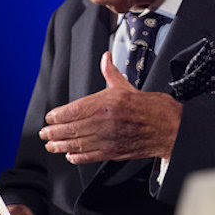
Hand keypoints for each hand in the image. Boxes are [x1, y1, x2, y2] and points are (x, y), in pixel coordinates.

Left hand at [39, 51, 182, 162]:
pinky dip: (78, 156)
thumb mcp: (127, 86)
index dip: (58, 115)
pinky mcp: (114, 152)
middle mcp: (106, 121)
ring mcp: (109, 138)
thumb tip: (106, 58)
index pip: (75, 110)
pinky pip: (90, 155)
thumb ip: (111, 73)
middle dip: (54, 132)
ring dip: (61, 145)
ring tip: (52, 145)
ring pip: (78, 143)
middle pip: (72, 128)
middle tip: (45, 133)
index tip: (50, 117)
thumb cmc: (151, 107)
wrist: (169, 127)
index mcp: (108, 102)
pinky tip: (70, 155)